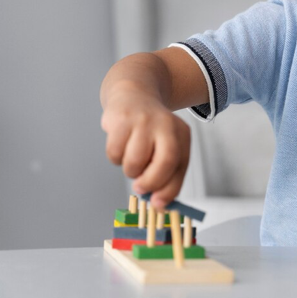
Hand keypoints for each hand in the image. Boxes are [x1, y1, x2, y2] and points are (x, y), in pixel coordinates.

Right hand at [101, 83, 190, 208]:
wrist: (133, 93)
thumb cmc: (150, 129)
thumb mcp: (166, 145)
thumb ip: (167, 173)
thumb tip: (158, 204)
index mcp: (182, 133)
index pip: (179, 165)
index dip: (169, 189)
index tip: (158, 204)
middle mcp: (166, 125)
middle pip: (165, 162)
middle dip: (151, 182)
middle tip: (140, 187)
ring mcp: (144, 121)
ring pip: (135, 162)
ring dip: (130, 170)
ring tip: (131, 158)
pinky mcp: (121, 119)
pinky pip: (114, 153)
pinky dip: (115, 157)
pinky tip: (120, 144)